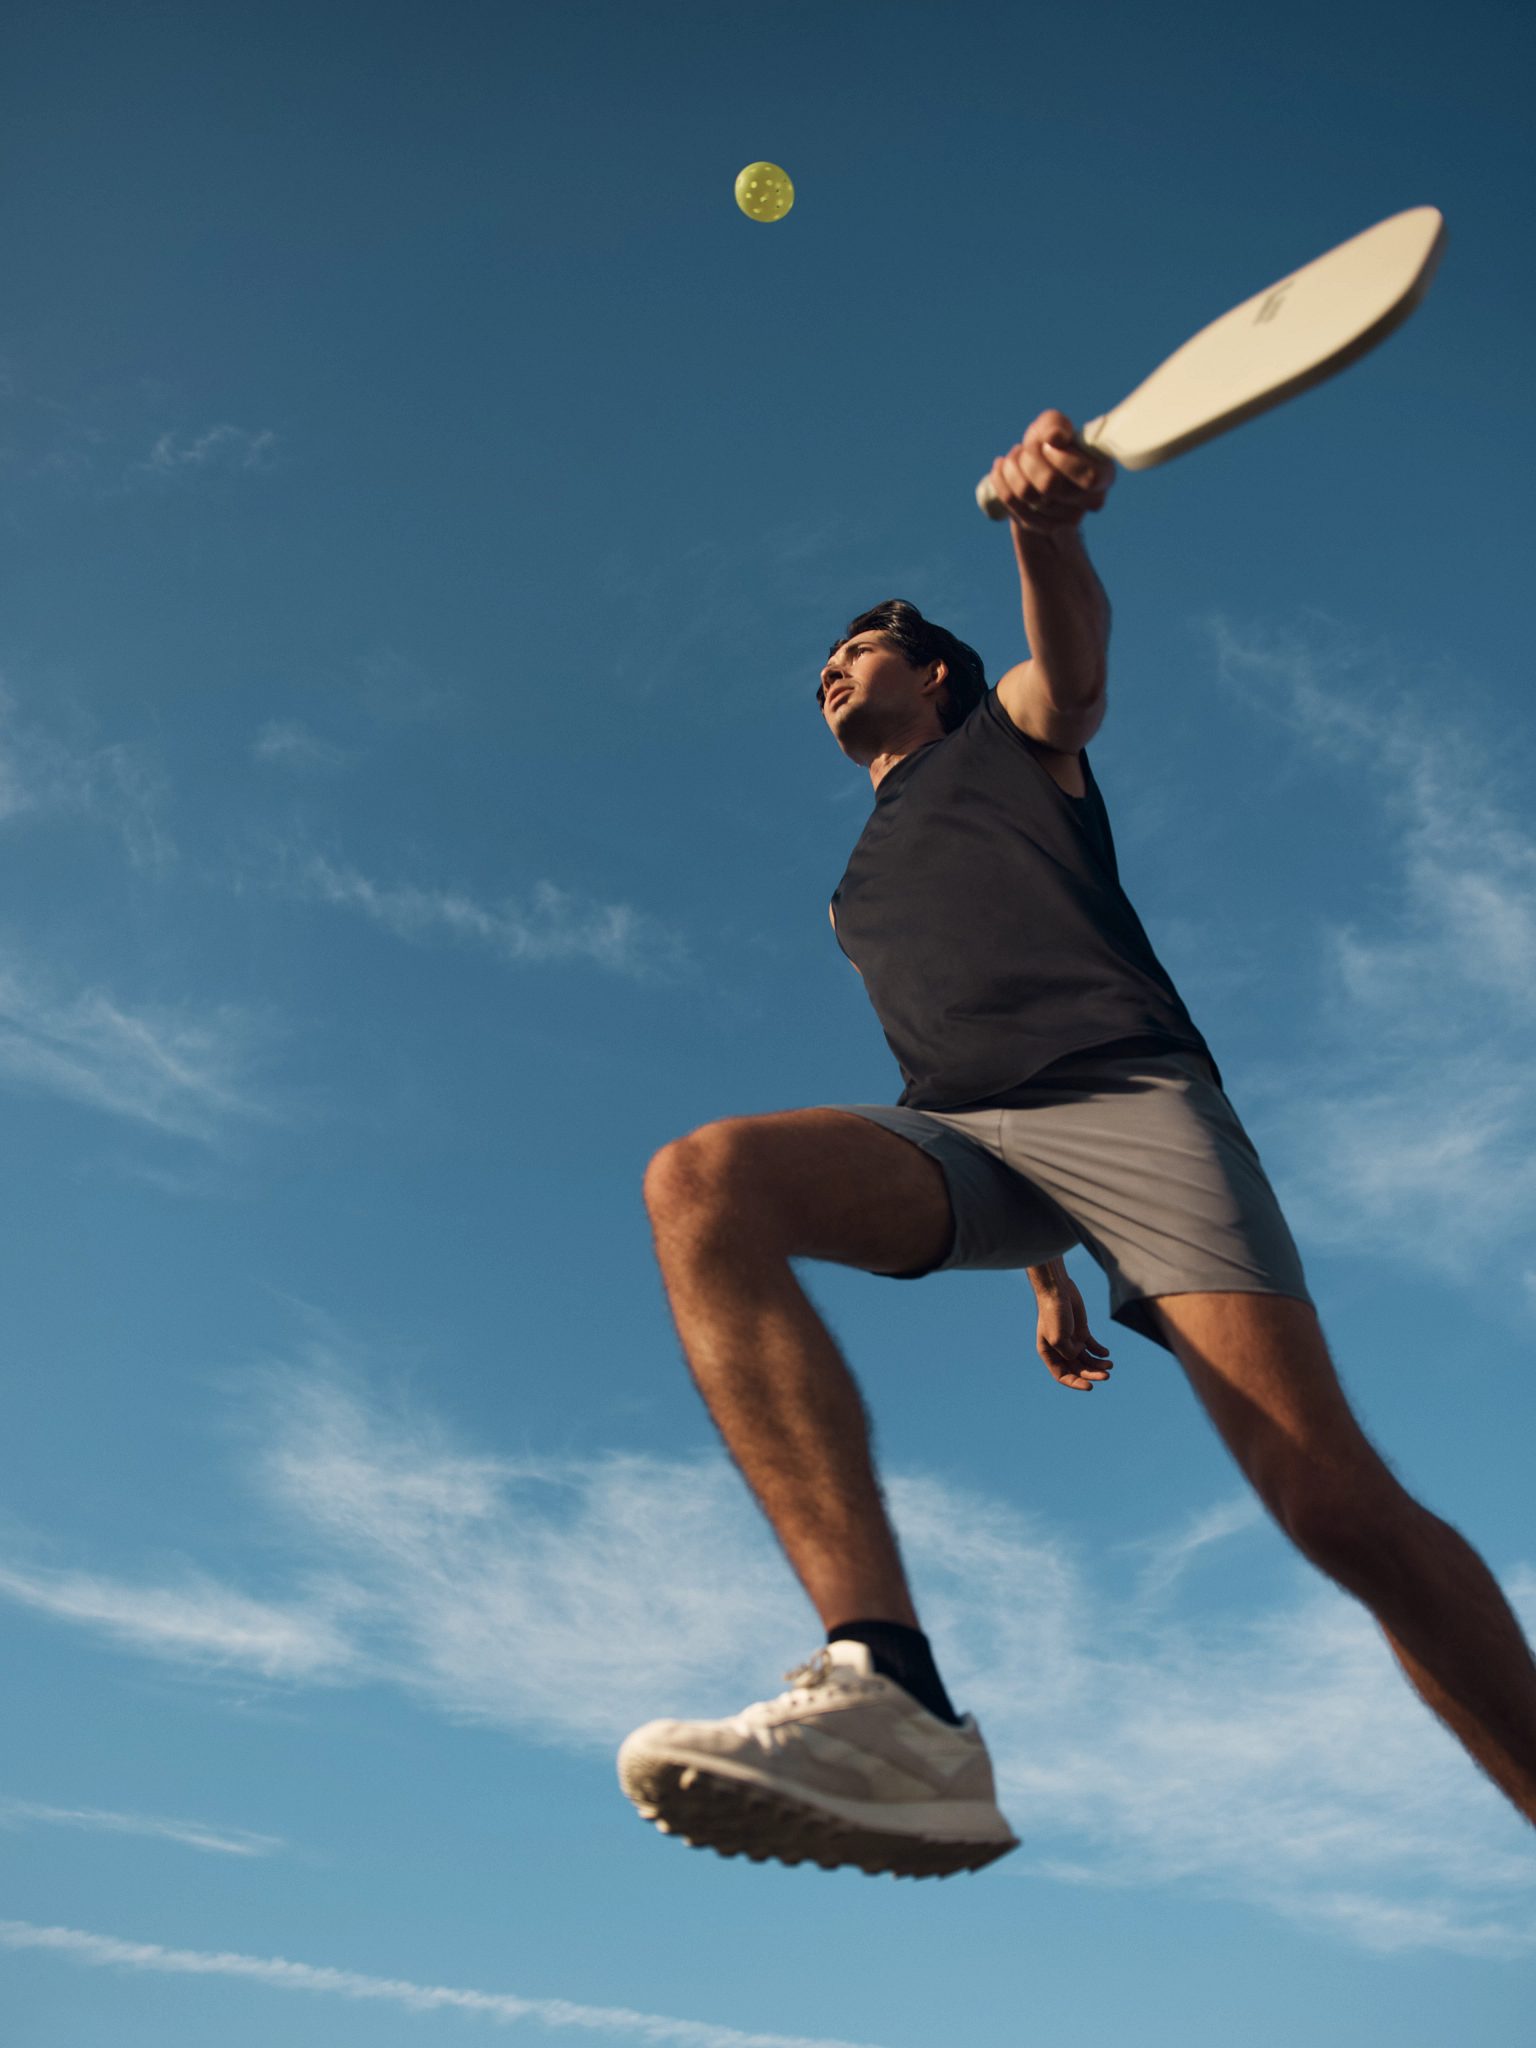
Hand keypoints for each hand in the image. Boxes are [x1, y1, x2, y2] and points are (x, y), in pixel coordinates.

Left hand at [988, 410, 1115, 536]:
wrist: (1034, 467)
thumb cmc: (1050, 444)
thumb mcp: (1053, 426)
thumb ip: (1056, 424)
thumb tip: (1055, 437)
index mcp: (1104, 474)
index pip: (1088, 477)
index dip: (1061, 459)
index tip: (1049, 445)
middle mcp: (1089, 502)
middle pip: (1049, 485)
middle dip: (1030, 458)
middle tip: (1028, 448)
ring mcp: (1064, 519)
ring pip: (1026, 493)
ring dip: (1013, 466)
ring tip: (1016, 455)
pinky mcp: (1039, 526)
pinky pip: (1011, 503)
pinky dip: (1001, 479)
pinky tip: (1002, 466)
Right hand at [1034, 1271, 1114, 1390]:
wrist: (1058, 1290)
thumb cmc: (1054, 1313)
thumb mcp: (1058, 1338)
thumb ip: (1069, 1353)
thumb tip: (1079, 1356)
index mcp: (1049, 1353)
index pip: (1062, 1376)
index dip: (1076, 1383)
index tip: (1090, 1386)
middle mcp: (1060, 1350)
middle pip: (1077, 1369)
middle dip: (1092, 1374)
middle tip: (1106, 1376)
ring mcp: (1071, 1341)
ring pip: (1087, 1359)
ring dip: (1098, 1364)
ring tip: (1110, 1365)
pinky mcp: (1081, 1331)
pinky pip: (1092, 1346)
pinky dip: (1100, 1351)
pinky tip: (1106, 1353)